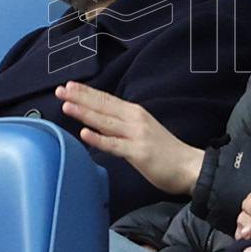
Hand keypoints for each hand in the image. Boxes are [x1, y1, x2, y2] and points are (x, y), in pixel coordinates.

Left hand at [56, 81, 204, 195]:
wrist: (190, 166)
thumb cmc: (166, 151)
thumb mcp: (142, 130)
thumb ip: (122, 126)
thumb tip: (98, 122)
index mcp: (135, 113)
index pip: (106, 100)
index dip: (87, 92)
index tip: (69, 86)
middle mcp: (134, 120)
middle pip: (103, 106)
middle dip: (80, 98)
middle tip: (60, 90)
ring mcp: (136, 135)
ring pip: (105, 122)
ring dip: (85, 113)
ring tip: (66, 106)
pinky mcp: (138, 153)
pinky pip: (115, 145)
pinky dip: (99, 139)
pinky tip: (85, 134)